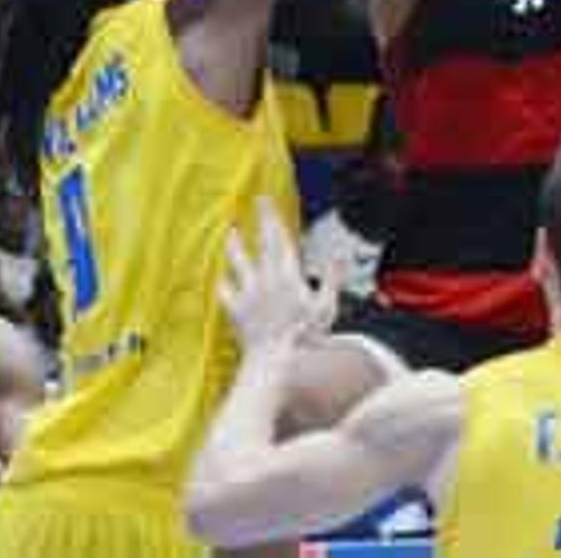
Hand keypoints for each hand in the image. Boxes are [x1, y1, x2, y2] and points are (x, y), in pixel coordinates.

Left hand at [218, 200, 336, 353]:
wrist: (276, 360)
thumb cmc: (305, 336)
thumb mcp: (327, 307)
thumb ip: (332, 280)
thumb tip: (339, 258)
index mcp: (288, 274)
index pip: (279, 238)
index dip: (272, 217)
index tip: (265, 199)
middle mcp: (265, 279)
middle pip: (261, 244)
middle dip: (258, 221)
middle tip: (253, 203)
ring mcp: (248, 294)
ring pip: (238, 263)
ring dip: (234, 247)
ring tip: (230, 234)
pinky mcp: (236, 311)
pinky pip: (226, 293)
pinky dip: (224, 284)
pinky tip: (221, 280)